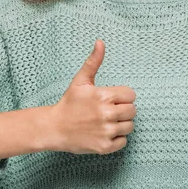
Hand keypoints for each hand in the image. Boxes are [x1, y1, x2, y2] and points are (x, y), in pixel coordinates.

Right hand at [50, 39, 137, 154]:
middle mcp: (107, 114)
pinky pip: (123, 141)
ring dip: (121, 124)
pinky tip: (104, 133)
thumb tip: (100, 42)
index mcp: (103, 96)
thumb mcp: (80, 81)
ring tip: (106, 122)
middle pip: (133, 111)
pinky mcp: (105, 147)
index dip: (123, 96)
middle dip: (123, 110)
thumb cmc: (69, 103)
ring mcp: (106, 131)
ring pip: (130, 126)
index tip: (112, 99)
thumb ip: (93, 62)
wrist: (54, 128)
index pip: (131, 95)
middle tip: (109, 111)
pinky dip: (116, 139)